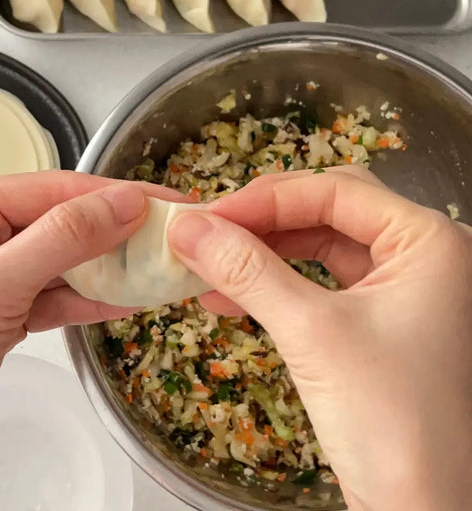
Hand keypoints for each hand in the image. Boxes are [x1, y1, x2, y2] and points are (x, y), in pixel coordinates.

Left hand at [0, 171, 179, 508]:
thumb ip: (63, 238)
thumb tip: (124, 202)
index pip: (54, 190)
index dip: (113, 195)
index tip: (164, 203)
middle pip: (64, 224)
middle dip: (117, 234)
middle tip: (170, 238)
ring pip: (66, 262)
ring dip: (111, 269)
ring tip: (160, 269)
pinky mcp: (5, 313)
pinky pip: (59, 297)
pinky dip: (93, 300)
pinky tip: (129, 299)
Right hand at [168, 166, 471, 510]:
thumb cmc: (393, 423)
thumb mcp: (312, 333)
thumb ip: (247, 271)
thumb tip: (187, 229)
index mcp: (427, 241)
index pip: (335, 191)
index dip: (265, 199)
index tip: (207, 216)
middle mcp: (417, 256)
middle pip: (326, 210)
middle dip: (262, 221)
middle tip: (208, 233)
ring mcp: (396, 288)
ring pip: (316, 245)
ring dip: (260, 254)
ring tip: (207, 268)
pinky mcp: (373, 320)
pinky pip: (315, 282)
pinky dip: (271, 285)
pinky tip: (228, 297)